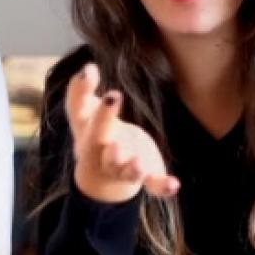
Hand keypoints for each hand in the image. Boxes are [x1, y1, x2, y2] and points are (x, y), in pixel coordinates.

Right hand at [65, 63, 178, 203]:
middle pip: (102, 142)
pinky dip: (162, 187)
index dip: (87, 96)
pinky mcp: (144, 175)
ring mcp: (124, 168)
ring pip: (126, 171)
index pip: (85, 117)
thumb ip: (80, 89)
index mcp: (89, 136)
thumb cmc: (90, 132)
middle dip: (105, 120)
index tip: (90, 73)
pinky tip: (174, 185)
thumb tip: (89, 67)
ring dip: (131, 168)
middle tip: (112, 97)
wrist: (99, 174)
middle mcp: (104, 154)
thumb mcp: (82, 112)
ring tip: (138, 164)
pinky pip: (152, 185)